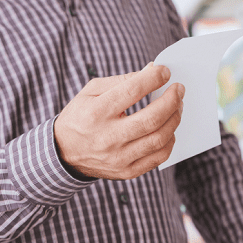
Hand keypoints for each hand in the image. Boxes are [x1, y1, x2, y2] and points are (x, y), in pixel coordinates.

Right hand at [54, 63, 183, 179]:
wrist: (64, 152)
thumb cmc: (81, 116)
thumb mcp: (91, 92)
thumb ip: (121, 80)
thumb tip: (151, 71)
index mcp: (96, 112)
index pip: (132, 91)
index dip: (153, 78)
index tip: (165, 72)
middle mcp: (108, 137)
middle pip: (151, 119)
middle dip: (172, 101)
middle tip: (179, 90)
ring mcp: (118, 158)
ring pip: (159, 139)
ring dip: (174, 119)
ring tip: (177, 107)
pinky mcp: (127, 171)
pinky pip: (158, 158)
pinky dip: (170, 141)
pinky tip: (169, 129)